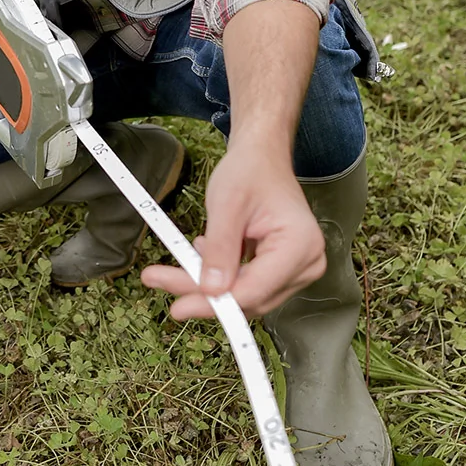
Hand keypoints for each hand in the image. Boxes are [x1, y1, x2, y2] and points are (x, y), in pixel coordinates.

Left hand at [141, 142, 326, 318]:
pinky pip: (245, 285)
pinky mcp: (280, 271)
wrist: (261, 158)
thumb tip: (211, 290)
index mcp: (300, 246)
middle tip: (159, 279)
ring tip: (182, 256)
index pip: (253, 291)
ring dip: (208, 285)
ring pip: (244, 295)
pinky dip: (219, 276)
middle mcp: (306, 263)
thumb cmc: (249, 172)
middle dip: (202, 293)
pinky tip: (203, 253)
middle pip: (247, 297)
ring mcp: (296, 269)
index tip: (178, 307)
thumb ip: (219, 250)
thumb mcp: (226, 206)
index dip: (213, 303)